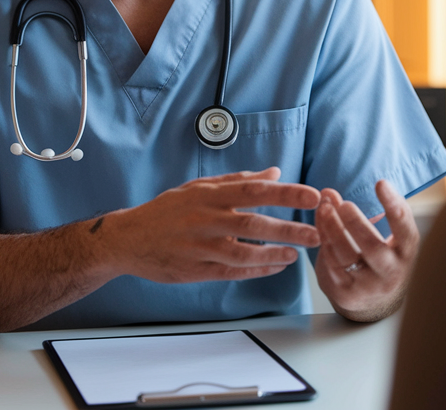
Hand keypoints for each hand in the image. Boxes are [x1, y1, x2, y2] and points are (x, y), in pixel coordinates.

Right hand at [101, 167, 320, 283]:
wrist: (128, 238)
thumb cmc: (167, 210)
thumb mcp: (199, 187)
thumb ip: (237, 181)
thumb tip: (274, 173)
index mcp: (208, 194)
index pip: (254, 190)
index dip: (286, 193)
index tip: (313, 196)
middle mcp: (205, 219)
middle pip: (253, 224)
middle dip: (288, 229)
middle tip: (317, 234)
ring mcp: (199, 246)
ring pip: (243, 252)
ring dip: (274, 254)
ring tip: (297, 254)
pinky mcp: (194, 270)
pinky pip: (230, 272)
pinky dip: (255, 270)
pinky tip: (274, 267)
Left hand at [314, 180, 419, 321]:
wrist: (375, 304)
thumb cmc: (380, 259)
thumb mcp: (382, 237)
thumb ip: (361, 214)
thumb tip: (329, 193)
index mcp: (407, 253)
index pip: (405, 229)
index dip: (394, 204)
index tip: (381, 183)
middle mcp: (391, 273)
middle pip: (373, 247)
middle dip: (356, 223)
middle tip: (344, 203)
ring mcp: (368, 286)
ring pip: (347, 256)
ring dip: (332, 228)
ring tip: (325, 207)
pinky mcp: (347, 294)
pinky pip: (332, 266)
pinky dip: (324, 243)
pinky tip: (320, 226)